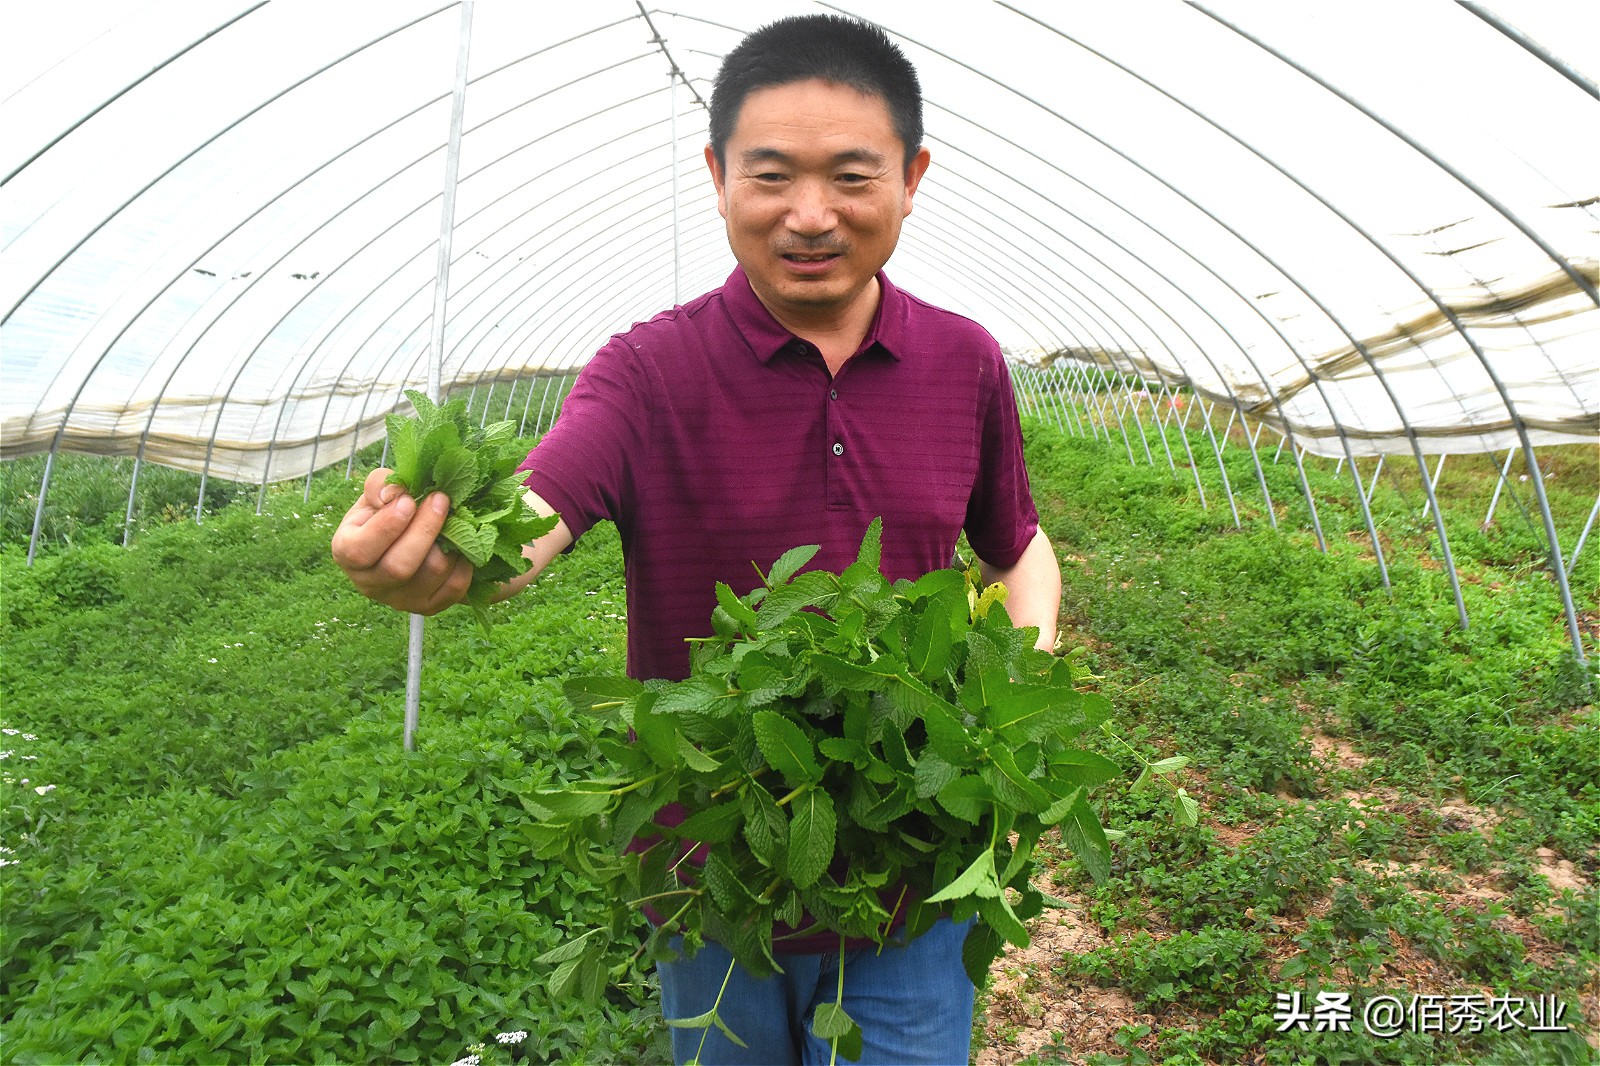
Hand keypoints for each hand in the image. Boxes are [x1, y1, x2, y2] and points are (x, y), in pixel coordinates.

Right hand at [330, 468, 473, 613]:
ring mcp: (400, 600)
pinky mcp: (429, 606)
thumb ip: (379, 485)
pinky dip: (464, 561)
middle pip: (399, 567)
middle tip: (441, 500)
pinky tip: (461, 543)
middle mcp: (370, 584)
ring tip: (453, 518)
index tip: (409, 501)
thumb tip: (395, 494)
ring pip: (431, 574)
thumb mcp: (375, 492)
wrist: (405, 536)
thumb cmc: (385, 512)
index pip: (360, 551)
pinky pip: (455, 587)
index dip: (387, 526)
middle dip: (424, 529)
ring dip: (448, 542)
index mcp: (347, 554)